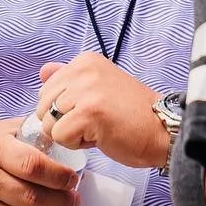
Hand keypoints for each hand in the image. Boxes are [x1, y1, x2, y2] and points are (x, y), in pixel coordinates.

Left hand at [37, 53, 168, 169]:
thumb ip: (69, 79)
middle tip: (95, 121)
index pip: (46, 90)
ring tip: (98, 128)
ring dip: (71, 134)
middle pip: (44, 107)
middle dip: (64, 122)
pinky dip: (77, 144)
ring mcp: (86, 90)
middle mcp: (83, 70)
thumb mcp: (99, 87)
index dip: (65, 109)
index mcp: (85, 61)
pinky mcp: (88, 112)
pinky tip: (99, 137)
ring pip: (49, 124)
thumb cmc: (133, 114)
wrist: (162, 129)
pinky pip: (60, 136)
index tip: (93, 110)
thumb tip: (43, 71)